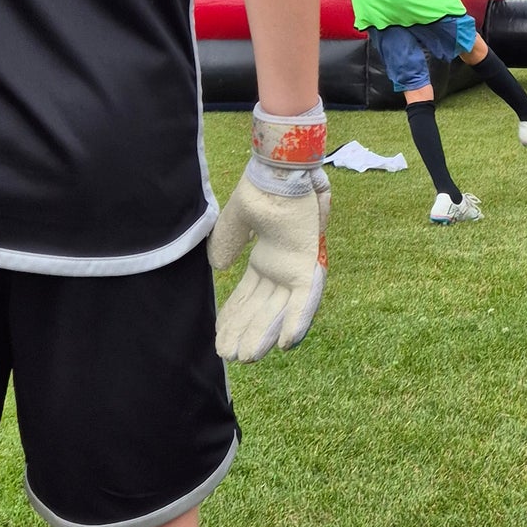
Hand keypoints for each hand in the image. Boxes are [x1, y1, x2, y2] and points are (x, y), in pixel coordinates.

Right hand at [209, 100, 329, 360]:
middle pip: (262, 308)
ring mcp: (296, 266)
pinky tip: (287, 344)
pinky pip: (305, 299)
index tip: (219, 338)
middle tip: (228, 357)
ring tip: (248, 358)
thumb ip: (226, 243)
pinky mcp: (310, 264)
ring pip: (280, 309)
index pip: (247, 296)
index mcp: (267, 257)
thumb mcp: (237, 220)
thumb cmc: (264, 187)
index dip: (233, 317)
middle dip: (244, 332)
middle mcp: (281, 267)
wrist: (281, 169)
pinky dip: (297, 321)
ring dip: (265, 334)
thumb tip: (217, 267)